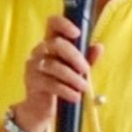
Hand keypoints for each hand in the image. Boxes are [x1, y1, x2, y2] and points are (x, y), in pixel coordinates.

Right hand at [14, 12, 96, 131]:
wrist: (41, 108)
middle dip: (74, 56)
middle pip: (55, 44)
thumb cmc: (60, 84)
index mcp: (50, 43)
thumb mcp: (76, 70)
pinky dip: (66, 90)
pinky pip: (50, 83)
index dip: (63, 24)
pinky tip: (75, 97)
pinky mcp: (31, 81)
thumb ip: (87, 58)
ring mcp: (33, 66)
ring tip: (84, 88)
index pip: (52, 23)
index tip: (77, 33)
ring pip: (53, 65)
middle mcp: (39, 51)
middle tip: (86, 70)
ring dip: (73, 77)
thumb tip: (99, 46)